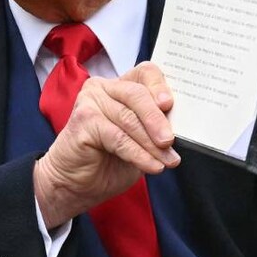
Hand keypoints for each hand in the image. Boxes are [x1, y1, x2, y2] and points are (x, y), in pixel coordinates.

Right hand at [33, 61, 179, 228]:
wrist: (76, 184)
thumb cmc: (109, 160)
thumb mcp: (141, 140)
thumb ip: (155, 127)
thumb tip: (180, 128)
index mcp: (121, 86)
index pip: (146, 72)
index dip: (160, 86)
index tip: (170, 105)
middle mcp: (104, 88)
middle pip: (137, 94)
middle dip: (157, 120)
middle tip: (170, 141)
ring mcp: (90, 101)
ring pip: (129, 119)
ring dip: (151, 144)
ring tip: (167, 161)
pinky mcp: (82, 120)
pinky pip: (117, 137)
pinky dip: (138, 154)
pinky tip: (151, 166)